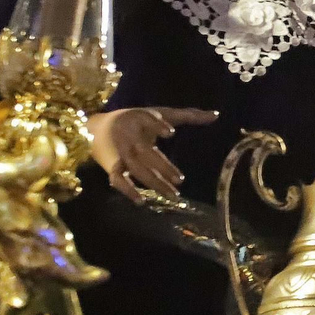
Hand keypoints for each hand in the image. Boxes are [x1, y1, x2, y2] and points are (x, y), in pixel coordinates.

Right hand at [87, 106, 218, 201]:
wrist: (97, 127)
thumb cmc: (137, 119)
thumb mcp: (160, 113)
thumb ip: (188, 115)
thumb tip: (216, 115)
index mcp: (140, 120)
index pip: (148, 121)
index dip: (157, 125)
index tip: (171, 133)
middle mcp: (129, 137)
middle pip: (145, 152)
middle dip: (162, 166)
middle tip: (181, 180)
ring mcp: (120, 153)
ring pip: (136, 169)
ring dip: (153, 182)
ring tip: (173, 194)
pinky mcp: (113, 166)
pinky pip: (117, 179)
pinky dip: (127, 190)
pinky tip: (142, 201)